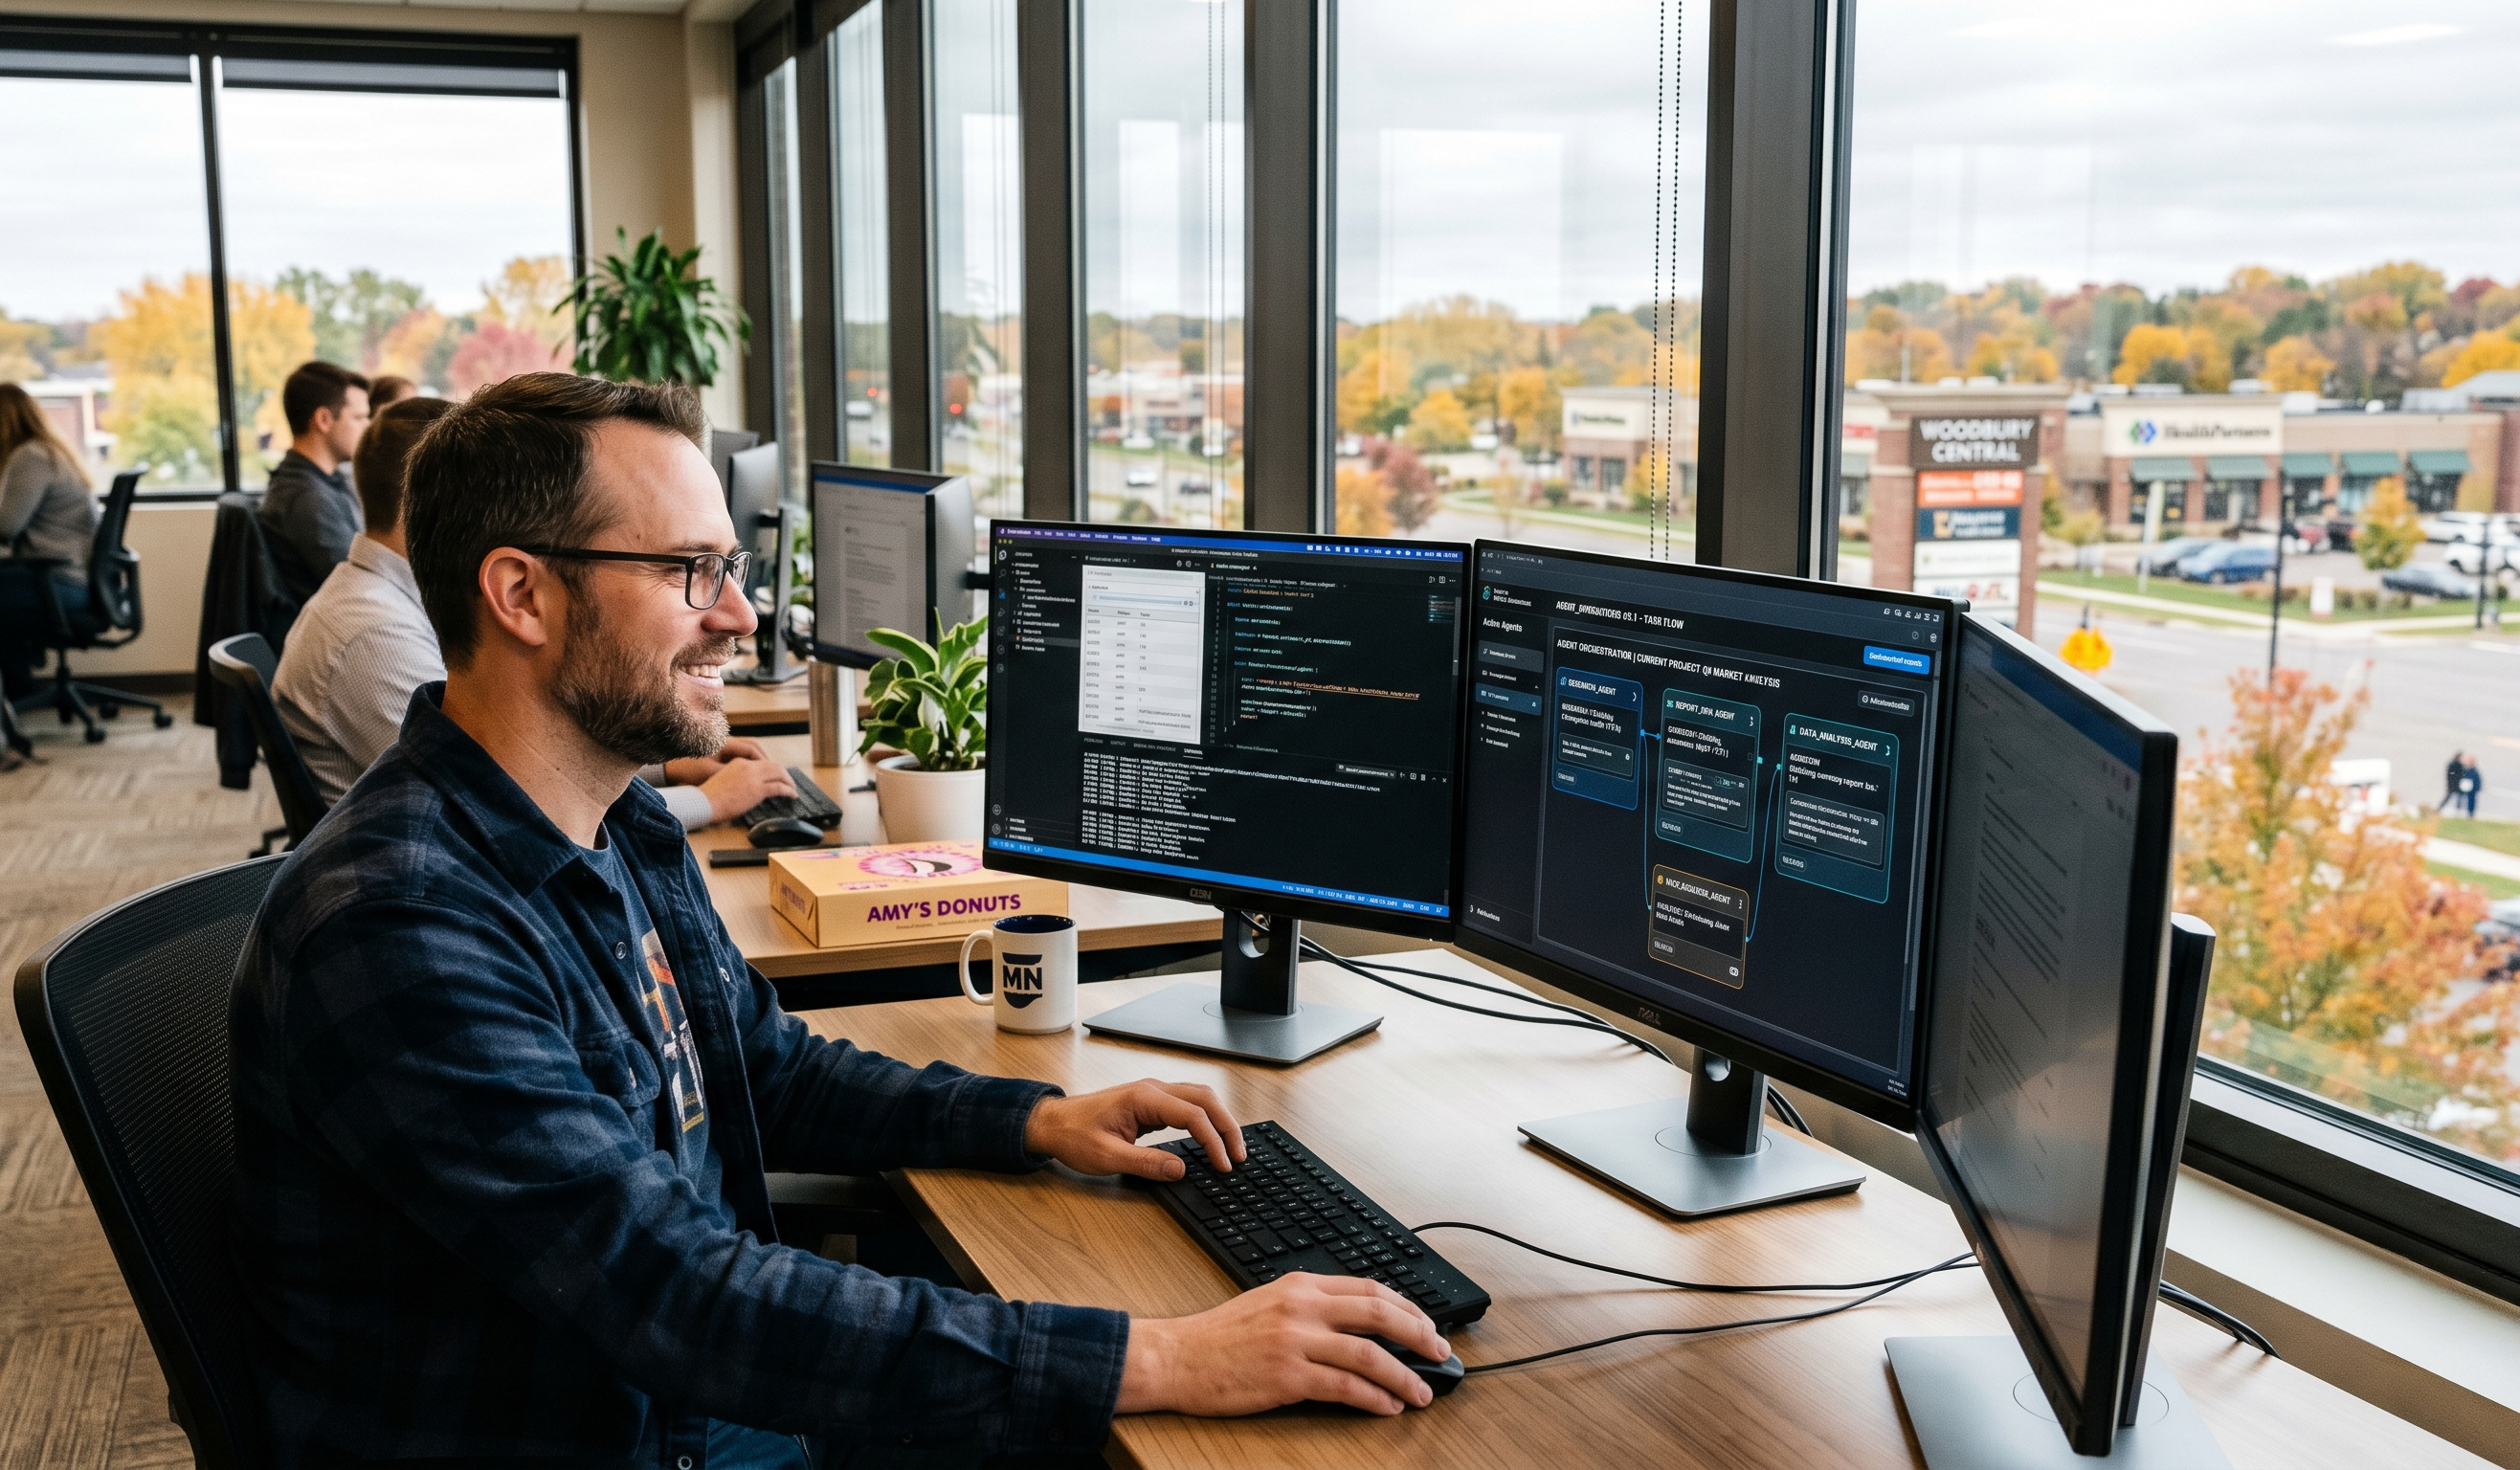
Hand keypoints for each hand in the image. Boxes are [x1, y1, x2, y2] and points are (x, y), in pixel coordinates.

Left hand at [663, 736, 771, 785]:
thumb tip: (750, 776)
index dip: (764, 760)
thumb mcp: (709, 772)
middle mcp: (725, 741)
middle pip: (753, 746)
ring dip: (758, 762)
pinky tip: (752, 775)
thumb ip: (730, 772)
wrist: (668, 769)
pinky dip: (749, 764)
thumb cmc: (686, 770)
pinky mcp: (718, 754)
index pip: (752, 748)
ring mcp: (722, 747)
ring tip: (766, 775)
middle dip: (765, 760)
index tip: (773, 771)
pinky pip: (739, 756)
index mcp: (724, 742)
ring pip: (747, 751)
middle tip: (775, 772)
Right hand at [699, 757, 795, 823]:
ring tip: (793, 790)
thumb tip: (747, 790)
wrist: (703, 802)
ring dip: (788, 781)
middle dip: (784, 774)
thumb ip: (737, 780)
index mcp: (739, 762)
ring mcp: (753, 777)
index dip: (773, 770)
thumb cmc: (709, 797)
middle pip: (774, 765)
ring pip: (779, 773)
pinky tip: (792, 796)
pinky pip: (779, 787)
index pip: (762, 762)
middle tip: (789, 783)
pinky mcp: (757, 789)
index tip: (778, 777)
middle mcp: (748, 766)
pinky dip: (788, 791)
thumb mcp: (724, 781)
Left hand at [1022, 1080, 1243, 1179]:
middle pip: (1205, 1099)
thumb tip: (1181, 1170)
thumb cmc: (1073, 1135)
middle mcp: (1153, 1089)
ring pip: (1199, 1098)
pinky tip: (1210, 1137)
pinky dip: (1206, 1119)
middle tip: (1240, 1155)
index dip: (1213, 1140)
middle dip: (1227, 1126)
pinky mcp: (1150, 1103)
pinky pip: (1187, 1105)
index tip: (1223, 1165)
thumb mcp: (1107, 1157)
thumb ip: (1146, 1163)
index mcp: (1144, 1098)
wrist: (1051, 1123)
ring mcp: (1152, 1093)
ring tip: (1232, 1147)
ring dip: (1219, 1120)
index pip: (1193, 1114)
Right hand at [1117, 1274, 1448, 1415]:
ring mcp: (1295, 1341)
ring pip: (1369, 1354)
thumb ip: (1311, 1306)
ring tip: (1422, 1392)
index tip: (1426, 1325)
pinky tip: (1388, 1406)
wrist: (1177, 1357)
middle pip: (1379, 1314)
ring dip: (1405, 1375)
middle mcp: (1302, 1307)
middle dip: (1419, 1335)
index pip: (1369, 1288)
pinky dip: (1374, 1398)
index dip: (1407, 1308)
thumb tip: (1359, 1324)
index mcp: (1300, 1284)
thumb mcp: (1268, 1302)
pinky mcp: (1287, 1377)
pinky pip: (1345, 1387)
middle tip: (1441, 1353)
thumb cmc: (1220, 1337)